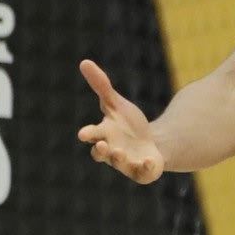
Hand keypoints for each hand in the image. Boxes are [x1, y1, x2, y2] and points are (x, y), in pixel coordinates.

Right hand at [77, 59, 163, 183]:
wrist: (151, 144)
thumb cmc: (128, 124)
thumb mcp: (116, 103)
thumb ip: (101, 86)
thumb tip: (84, 62)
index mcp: (103, 135)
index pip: (92, 135)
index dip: (88, 134)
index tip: (83, 133)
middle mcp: (111, 151)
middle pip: (100, 154)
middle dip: (100, 150)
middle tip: (102, 145)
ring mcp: (126, 163)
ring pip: (119, 164)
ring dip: (119, 158)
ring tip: (120, 152)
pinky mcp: (142, 171)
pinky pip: (143, 172)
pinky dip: (145, 167)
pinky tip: (149, 160)